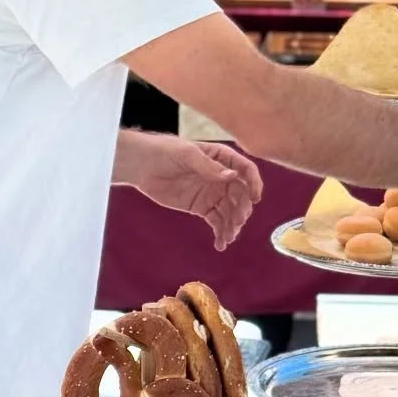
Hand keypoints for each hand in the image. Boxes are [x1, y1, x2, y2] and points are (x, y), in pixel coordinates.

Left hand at [120, 133, 263, 249]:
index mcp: (222, 159)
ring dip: (233, 225)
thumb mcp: (187, 154)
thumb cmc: (165, 151)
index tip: (255, 199)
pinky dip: (220, 233)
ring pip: (230, 212)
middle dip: (242, 210)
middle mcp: (222, 178)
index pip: (245, 171)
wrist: (142, 166)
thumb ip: (209, 167)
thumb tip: (233, 176)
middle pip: (240, 195)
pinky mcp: (202, 208)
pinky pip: (216, 222)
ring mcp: (213, 194)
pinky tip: (220, 244)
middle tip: (237, 222)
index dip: (254, 184)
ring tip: (228, 237)